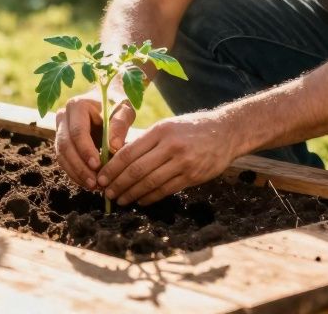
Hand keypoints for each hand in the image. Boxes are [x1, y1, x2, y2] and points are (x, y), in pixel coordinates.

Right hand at [54, 89, 135, 189]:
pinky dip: (75, 173)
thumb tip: (115, 147)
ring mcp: (59, 129)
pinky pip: (64, 160)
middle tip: (94, 182)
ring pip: (62, 156)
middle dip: (79, 166)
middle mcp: (63, 116)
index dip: (86, 150)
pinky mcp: (62, 142)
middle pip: (65, 146)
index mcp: (77, 106)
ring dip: (76, 173)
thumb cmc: (116, 105)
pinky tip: (88, 182)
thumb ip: (120, 125)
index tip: (98, 166)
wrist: (107, 101)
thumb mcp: (123, 110)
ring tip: (93, 186)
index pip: (78, 132)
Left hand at [97, 111, 235, 206]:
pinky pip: (166, 190)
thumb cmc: (191, 128)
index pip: (129, 152)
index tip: (101, 178)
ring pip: (150, 183)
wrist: (226, 132)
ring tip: (120, 200)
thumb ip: (146, 141)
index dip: (112, 168)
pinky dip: (150, 197)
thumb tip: (117, 158)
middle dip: (118, 184)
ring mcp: (183, 162)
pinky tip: (140, 200)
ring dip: (132, 194)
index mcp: (160, 131)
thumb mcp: (167, 126)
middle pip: (136, 170)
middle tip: (107, 193)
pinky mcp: (192, 176)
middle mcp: (170, 146)